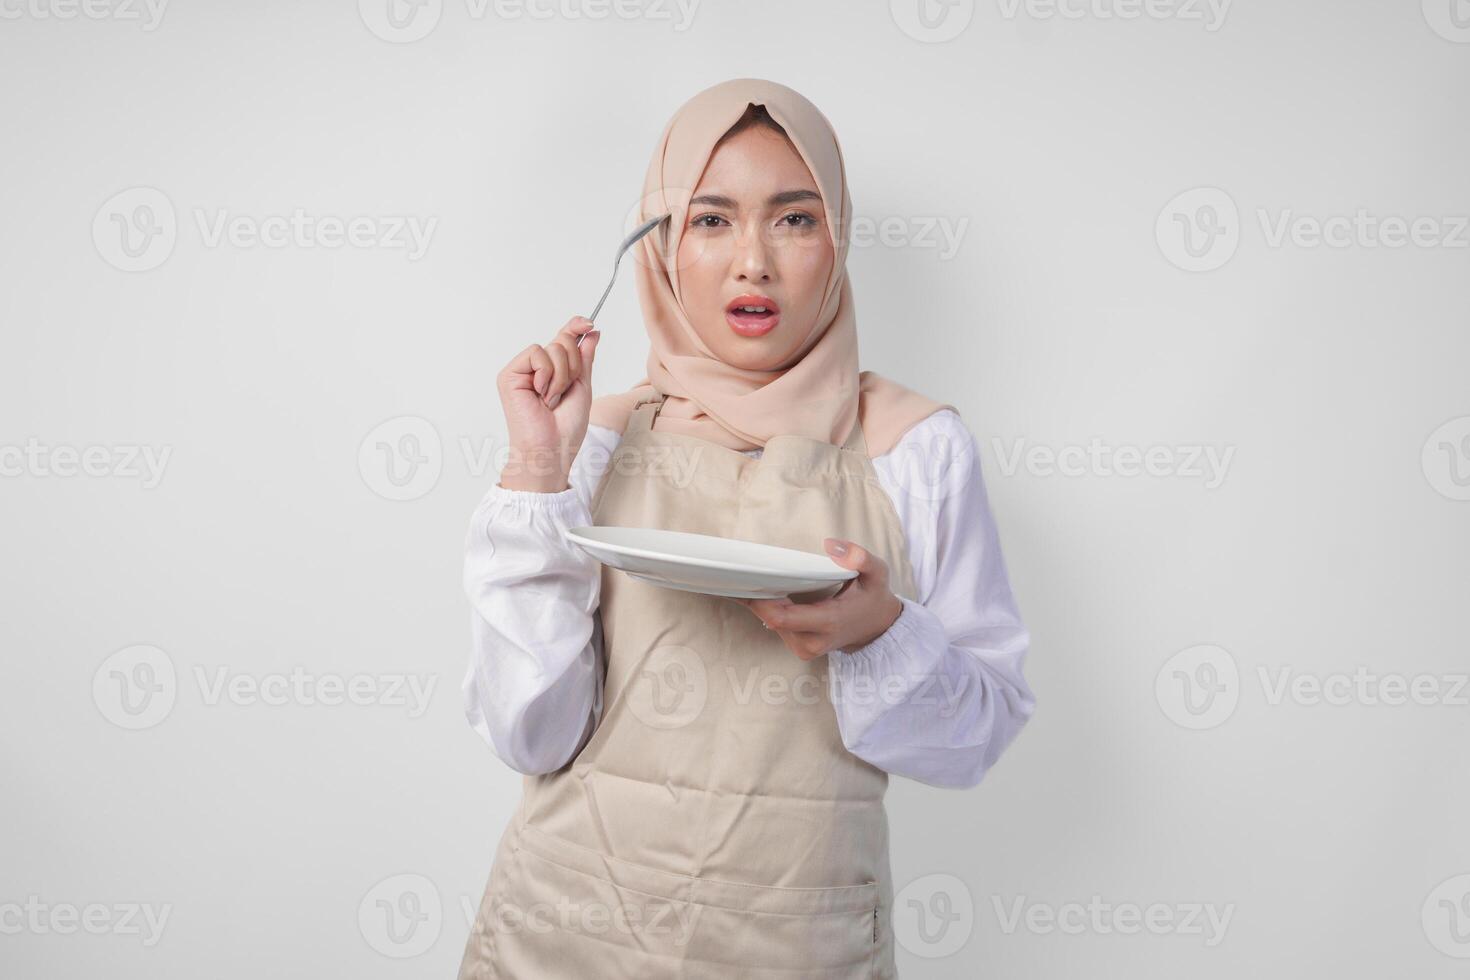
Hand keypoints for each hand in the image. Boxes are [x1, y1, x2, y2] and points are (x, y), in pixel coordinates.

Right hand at [496, 316, 600, 491]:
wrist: (551, 448)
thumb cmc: (566, 426)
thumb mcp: (582, 386)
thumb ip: (584, 358)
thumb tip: (591, 332)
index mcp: (552, 370)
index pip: (562, 339)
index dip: (575, 327)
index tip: (589, 322)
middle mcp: (535, 368)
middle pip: (562, 341)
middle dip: (572, 367)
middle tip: (563, 393)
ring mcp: (521, 370)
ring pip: (551, 348)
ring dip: (561, 376)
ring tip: (551, 398)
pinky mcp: (509, 374)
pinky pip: (536, 354)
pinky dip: (547, 375)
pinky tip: (541, 394)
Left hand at [733, 538, 903, 659]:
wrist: (877, 627)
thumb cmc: (873, 597)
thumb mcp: (877, 574)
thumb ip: (861, 558)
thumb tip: (831, 545)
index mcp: (829, 622)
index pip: (781, 618)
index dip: (760, 601)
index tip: (750, 579)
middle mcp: (813, 641)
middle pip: (770, 619)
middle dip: (755, 597)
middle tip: (743, 572)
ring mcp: (804, 648)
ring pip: (770, 623)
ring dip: (762, 602)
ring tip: (756, 579)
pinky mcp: (799, 647)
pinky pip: (776, 626)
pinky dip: (769, 608)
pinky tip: (768, 591)